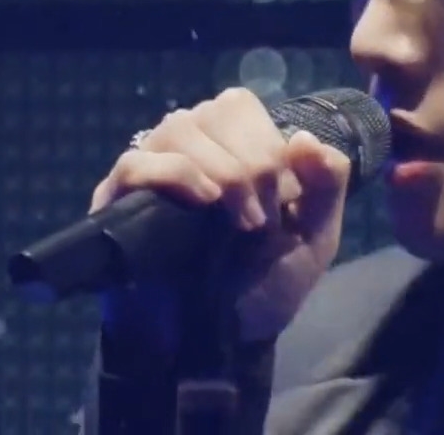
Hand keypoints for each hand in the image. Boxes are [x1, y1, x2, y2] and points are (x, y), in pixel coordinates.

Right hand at [89, 88, 352, 342]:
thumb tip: (303, 137)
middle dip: (250, 164)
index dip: (265, 145)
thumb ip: (326, 184)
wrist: (225, 338)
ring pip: (178, 129)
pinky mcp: (117, 199)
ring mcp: (150, 168)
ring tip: (236, 220)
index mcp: (229, 144)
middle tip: (260, 220)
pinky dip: (176, 173)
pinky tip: (203, 201)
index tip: (283, 202)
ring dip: (219, 170)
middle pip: (212, 113)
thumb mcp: (315, 235)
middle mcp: (187, 146)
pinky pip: (136, 162)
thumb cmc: (265, 283)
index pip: (238, 106)